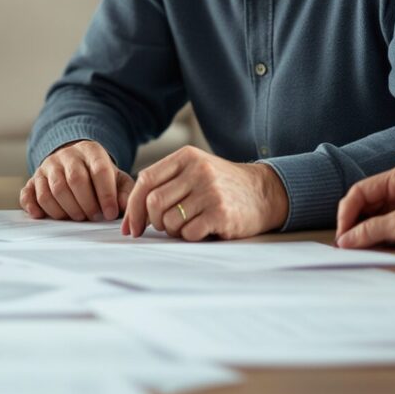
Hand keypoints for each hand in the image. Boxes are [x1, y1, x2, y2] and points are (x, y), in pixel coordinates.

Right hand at [20, 140, 132, 221]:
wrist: (74, 162)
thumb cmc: (97, 175)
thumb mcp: (116, 178)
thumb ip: (124, 191)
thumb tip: (125, 206)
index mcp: (90, 150)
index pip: (99, 170)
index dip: (106, 194)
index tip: (110, 213)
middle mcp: (67, 155)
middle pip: (74, 180)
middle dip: (86, 203)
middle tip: (93, 217)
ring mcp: (47, 166)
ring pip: (53, 189)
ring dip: (66, 209)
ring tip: (77, 217)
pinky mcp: (33, 179)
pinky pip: (29, 193)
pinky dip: (33, 206)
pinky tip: (42, 216)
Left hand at [122, 147, 287, 239]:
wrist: (263, 193)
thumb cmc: (221, 185)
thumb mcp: (194, 170)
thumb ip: (164, 182)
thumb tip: (131, 214)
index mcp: (186, 157)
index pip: (145, 180)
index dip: (133, 207)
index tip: (130, 227)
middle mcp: (197, 171)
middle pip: (154, 202)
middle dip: (153, 222)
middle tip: (164, 226)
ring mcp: (210, 191)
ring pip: (169, 221)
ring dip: (173, 230)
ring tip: (188, 224)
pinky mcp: (221, 213)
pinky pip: (188, 233)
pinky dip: (190, 236)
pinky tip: (203, 229)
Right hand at [334, 160, 394, 252]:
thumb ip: (370, 231)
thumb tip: (345, 240)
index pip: (361, 191)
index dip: (347, 214)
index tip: (342, 235)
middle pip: (372, 199)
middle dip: (359, 221)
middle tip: (349, 243)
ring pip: (385, 208)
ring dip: (373, 226)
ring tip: (365, 245)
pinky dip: (389, 227)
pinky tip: (385, 241)